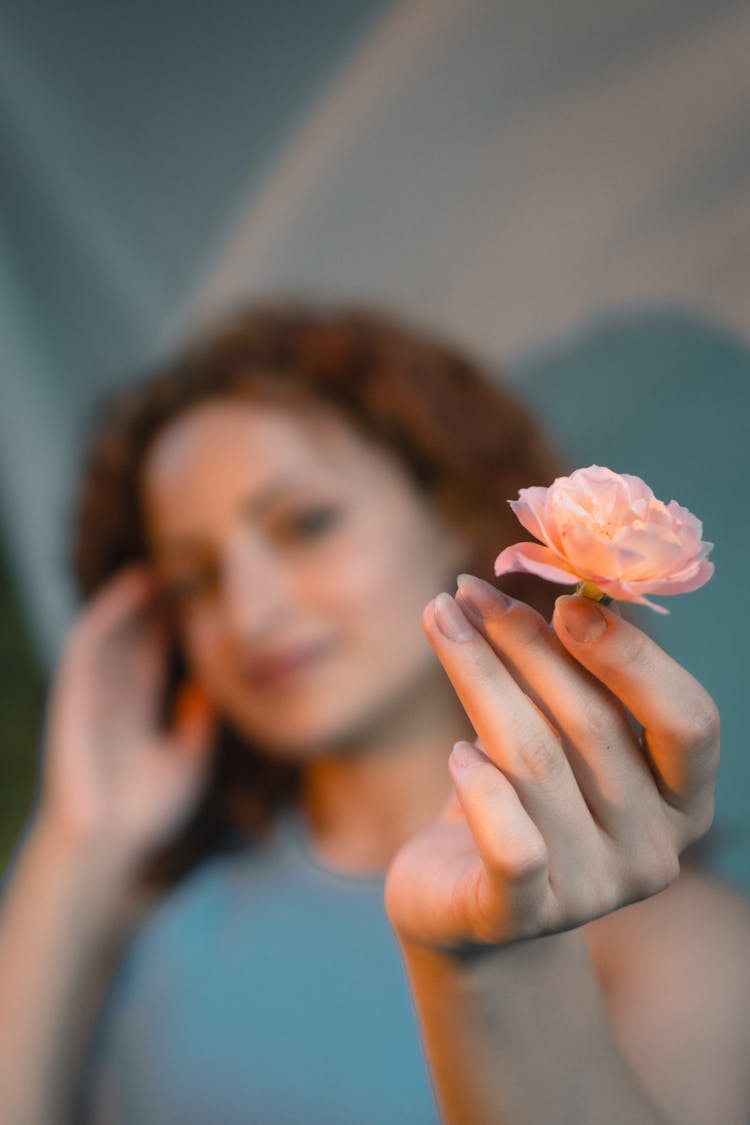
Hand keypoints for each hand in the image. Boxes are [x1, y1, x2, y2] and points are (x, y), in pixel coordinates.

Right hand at [37, 565, 214, 871]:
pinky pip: (86, 648)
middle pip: (137, 636)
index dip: (178, 623)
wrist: (107, 846)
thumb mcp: (188, 759)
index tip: (204, 592)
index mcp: (140, 710)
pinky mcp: (72, 696)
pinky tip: (125, 592)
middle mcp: (116, 696)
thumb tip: (212, 685)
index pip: (160, 654)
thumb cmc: (145, 812)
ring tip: (154, 568)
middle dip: (156, 602)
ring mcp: (93, 694)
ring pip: (112, 634)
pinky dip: (104, 616)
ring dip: (129, 601)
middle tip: (184, 565)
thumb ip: (199, 721)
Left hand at [385, 574, 718, 953]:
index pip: (690, 721)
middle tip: (469, 592)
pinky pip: (510, 846)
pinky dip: (481, 790)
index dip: (632, 657)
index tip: (564, 600)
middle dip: (524, 644)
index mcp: (683, 800)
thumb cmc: (523, 800)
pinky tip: (456, 753)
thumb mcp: (560, 735)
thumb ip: (578, 676)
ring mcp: (591, 892)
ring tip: (439, 622)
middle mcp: (652, 851)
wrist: (466, 907)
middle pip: (593, 725)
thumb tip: (569, 587)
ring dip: (479, 677)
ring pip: (534, 761)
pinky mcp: (518, 918)